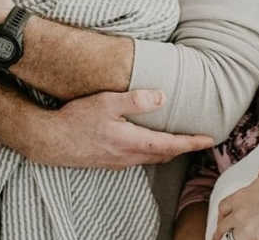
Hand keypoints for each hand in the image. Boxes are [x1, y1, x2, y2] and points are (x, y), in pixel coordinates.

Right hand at [26, 89, 213, 168]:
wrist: (49, 140)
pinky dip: (152, 151)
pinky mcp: (109, 160)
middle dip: (184, 148)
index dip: (192, 142)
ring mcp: (118, 161)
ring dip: (168, 150)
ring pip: (151, 158)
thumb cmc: (76, 119)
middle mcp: (128, 156)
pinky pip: (138, 158)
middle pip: (164, 154)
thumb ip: (135, 100)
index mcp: (132, 141)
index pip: (170, 144)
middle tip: (200, 140)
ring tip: (180, 140)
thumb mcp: (107, 102)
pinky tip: (149, 142)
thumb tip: (162, 97)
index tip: (209, 140)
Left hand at [213, 167, 258, 239]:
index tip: (224, 221)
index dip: (222, 217)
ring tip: (243, 238)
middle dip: (221, 234)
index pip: (223, 209)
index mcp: (240, 197)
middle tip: (221, 238)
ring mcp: (250, 229)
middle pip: (223, 228)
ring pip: (235, 239)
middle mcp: (241, 214)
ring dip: (238, 238)